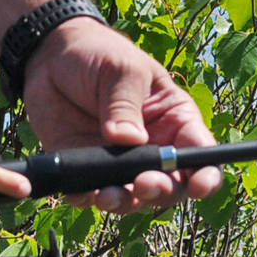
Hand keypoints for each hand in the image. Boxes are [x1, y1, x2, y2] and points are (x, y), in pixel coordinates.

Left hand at [20, 17, 222, 211]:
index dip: (206, 175)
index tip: (198, 186)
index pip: (201, 154)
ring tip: (106, 195)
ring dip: (123, 203)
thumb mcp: (120, 68)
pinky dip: (86, 199)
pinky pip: (91, 194)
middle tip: (142, 184)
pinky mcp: (87, 170)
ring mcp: (120, 163)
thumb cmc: (99, 53)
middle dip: (161, 191)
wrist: (50, 57)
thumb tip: (129, 140)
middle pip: (171, 185)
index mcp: (174, 119)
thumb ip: (125, 104)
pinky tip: (78, 192)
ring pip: (133, 198)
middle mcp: (152, 147)